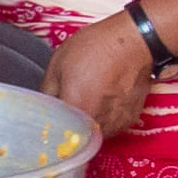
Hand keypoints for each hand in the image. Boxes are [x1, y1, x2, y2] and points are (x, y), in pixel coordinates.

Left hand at [42, 13, 159, 144]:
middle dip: (68, 124)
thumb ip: (47, 90)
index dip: (49, 124)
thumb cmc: (96, 47)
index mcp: (75, 111)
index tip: (48, 116)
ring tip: (87, 100)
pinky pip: (110, 127)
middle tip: (67, 104)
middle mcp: (96, 124)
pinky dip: (103, 119)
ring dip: (86, 124)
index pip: (55, 131)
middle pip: (74, 135)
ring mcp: (115, 124)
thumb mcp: (58, 63)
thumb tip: (43, 105)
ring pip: (93, 134)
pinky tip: (102, 101)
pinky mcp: (129, 120)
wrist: (134, 41)